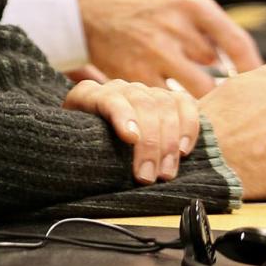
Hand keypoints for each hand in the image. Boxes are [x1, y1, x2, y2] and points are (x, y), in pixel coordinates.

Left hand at [63, 78, 198, 184]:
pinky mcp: (165, 98)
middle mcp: (118, 88)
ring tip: (165, 173)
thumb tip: (92, 172)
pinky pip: (184, 103)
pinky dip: (188, 126)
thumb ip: (84, 150)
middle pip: (142, 104)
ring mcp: (143, 91)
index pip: (109, 99)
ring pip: (164, 104)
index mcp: (89, 95)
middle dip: (150, 143)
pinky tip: (183, 150)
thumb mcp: (76, 146)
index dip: (123, 116)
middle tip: (148, 177)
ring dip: (169, 142)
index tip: (130, 138)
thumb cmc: (83, 145)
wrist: (90, 134)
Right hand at [73, 0, 262, 96]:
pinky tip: (172, 107)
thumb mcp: (181, 3)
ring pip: (196, 92)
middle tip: (233, 107)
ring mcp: (153, 51)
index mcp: (192, 4)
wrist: (89, 6)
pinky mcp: (132, 73)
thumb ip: (211, 32)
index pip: (237, 43)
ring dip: (200, 101)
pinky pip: (166, 100)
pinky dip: (172, 106)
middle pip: (218, 74)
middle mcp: (175, 26)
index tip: (259, 85)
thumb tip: (247, 70)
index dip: (254, 70)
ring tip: (203, 110)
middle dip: (226, 93)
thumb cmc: (146, 8)